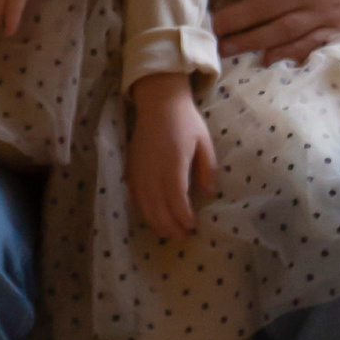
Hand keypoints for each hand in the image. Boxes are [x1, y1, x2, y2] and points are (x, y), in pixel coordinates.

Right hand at [128, 74, 217, 235]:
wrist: (158, 102)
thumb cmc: (185, 121)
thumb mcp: (204, 142)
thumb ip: (208, 169)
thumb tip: (209, 194)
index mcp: (173, 164)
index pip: (177, 202)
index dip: (184, 220)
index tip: (194, 228)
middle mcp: (153, 171)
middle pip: (159, 210)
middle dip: (172, 228)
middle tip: (184, 237)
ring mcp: (139, 172)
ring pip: (145, 208)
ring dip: (157, 224)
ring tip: (171, 233)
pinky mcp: (131, 170)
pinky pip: (135, 199)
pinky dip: (144, 213)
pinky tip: (154, 219)